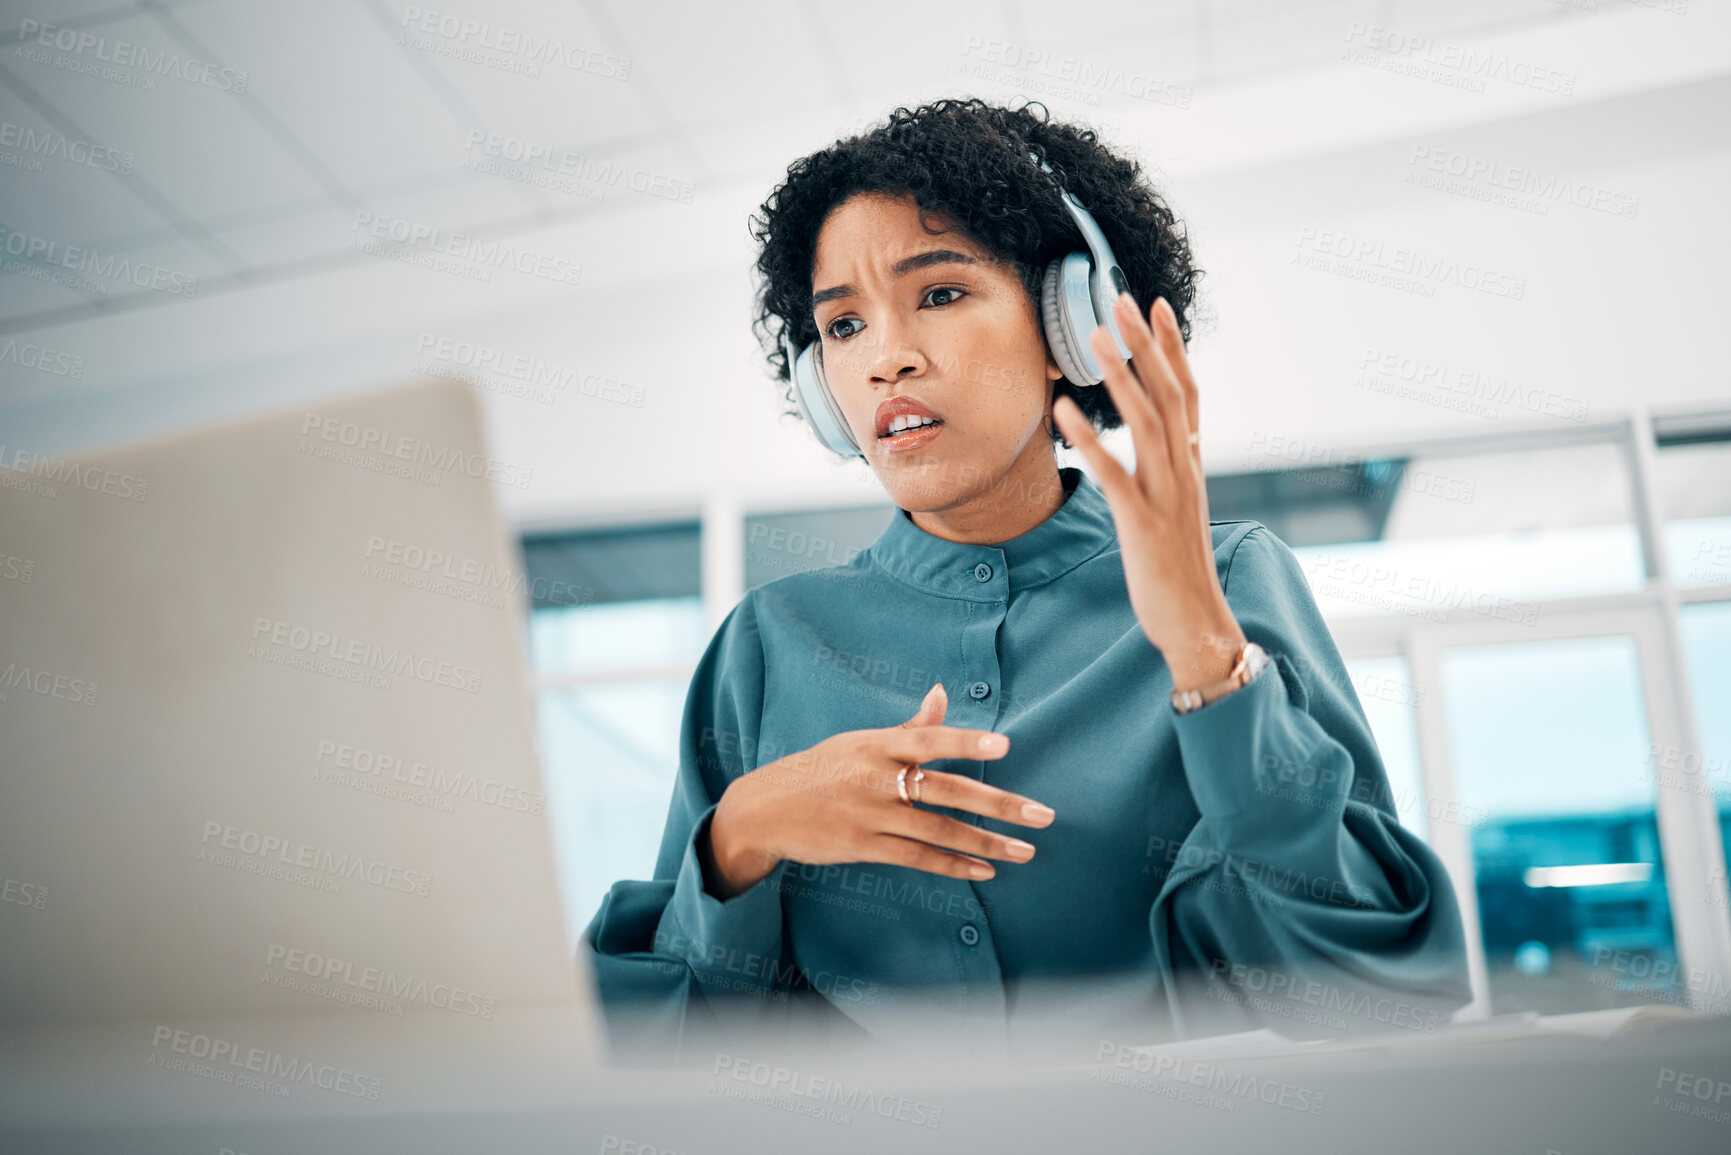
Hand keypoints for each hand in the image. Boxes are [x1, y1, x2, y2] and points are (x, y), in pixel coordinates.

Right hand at [702, 683, 1056, 898]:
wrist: (766, 808)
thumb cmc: (821, 768)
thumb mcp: (860, 741)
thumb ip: (908, 725)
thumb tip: (942, 692)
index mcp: (877, 744)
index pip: (928, 740)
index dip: (966, 741)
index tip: (1005, 744)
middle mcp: (876, 779)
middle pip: (945, 790)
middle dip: (999, 804)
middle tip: (1043, 814)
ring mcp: (869, 816)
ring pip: (938, 830)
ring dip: (987, 842)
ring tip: (1026, 850)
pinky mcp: (863, 848)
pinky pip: (917, 858)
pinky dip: (952, 864)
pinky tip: (985, 869)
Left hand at [1049, 293, 1245, 690]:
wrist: (1198, 623)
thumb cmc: (1180, 568)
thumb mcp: (1178, 508)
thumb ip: (1169, 468)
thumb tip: (1163, 434)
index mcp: (1191, 465)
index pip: (1187, 392)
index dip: (1171, 348)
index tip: (1155, 306)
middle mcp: (1184, 472)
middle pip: (1169, 394)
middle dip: (1146, 345)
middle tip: (1122, 299)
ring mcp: (1166, 497)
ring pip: (1147, 424)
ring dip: (1120, 378)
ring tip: (1093, 338)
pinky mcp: (1143, 525)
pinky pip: (1115, 475)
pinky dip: (1091, 441)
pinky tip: (1064, 412)